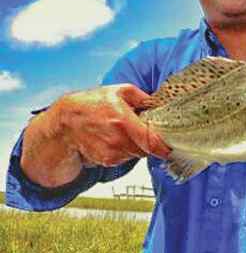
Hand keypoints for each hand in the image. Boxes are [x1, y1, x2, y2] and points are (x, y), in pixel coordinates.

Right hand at [52, 84, 170, 166]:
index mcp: (123, 120)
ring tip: (122, 131)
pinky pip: (126, 158)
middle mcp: (118, 139)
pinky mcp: (108, 161)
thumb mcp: (119, 91)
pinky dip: (125, 150)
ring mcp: (112, 152)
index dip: (165, 147)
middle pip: (148, 149)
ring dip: (136, 145)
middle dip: (148, 140)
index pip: (152, 142)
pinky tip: (113, 139)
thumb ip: (143, 98)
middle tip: (140, 128)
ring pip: (138, 154)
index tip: (172, 145)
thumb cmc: (92, 104)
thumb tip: (162, 104)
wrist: (65, 123)